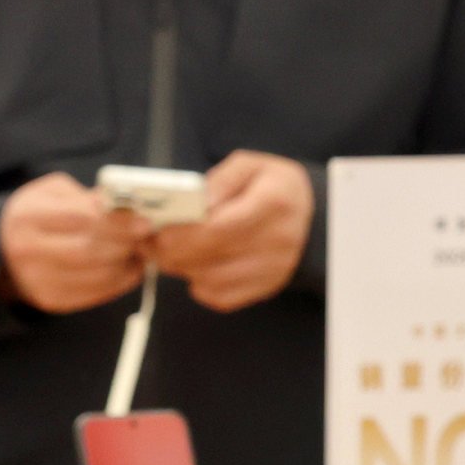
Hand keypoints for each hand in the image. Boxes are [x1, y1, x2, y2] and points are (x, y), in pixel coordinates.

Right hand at [0, 172, 148, 314]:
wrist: (1, 250)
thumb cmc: (35, 215)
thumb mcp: (52, 193)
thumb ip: (86, 196)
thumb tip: (125, 205)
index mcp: (28, 217)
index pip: (81, 218)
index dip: (118, 220)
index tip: (144, 219)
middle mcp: (28, 251)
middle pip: (90, 250)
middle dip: (126, 243)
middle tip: (146, 236)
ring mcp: (37, 279)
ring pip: (96, 274)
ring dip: (127, 263)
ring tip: (139, 250)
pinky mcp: (50, 299)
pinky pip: (94, 294)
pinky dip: (119, 282)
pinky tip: (128, 269)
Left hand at [146, 150, 314, 310]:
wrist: (313, 217)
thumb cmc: (274, 187)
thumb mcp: (251, 166)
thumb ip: (219, 180)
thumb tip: (195, 202)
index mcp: (272, 203)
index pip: (216, 228)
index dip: (179, 232)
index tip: (155, 227)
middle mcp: (276, 241)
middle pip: (206, 257)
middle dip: (168, 250)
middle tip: (152, 240)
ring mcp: (272, 269)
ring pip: (207, 280)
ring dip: (181, 268)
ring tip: (172, 250)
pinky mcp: (265, 289)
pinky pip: (219, 297)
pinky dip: (199, 285)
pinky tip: (198, 266)